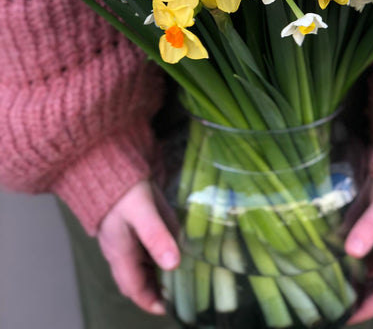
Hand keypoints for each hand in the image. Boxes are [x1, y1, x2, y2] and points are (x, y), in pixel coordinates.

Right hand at [97, 179, 179, 314]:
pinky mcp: (123, 223)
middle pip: (135, 278)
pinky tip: (165, 245)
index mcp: (121, 251)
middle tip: (174, 291)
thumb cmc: (122, 187)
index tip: (166, 308)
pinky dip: (151, 253)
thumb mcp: (143, 211)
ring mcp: (119, 236)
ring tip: (174, 270)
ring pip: (136, 263)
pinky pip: (137, 246)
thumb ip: (157, 236)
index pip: (134, 287)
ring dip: (152, 271)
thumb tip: (173, 265)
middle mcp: (117, 249)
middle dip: (152, 288)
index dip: (149, 300)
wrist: (100, 163)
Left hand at [344, 170, 372, 323]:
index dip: (366, 309)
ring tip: (328, 283)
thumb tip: (351, 252)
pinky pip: (371, 257)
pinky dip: (355, 264)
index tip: (343, 316)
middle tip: (329, 301)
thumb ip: (369, 225)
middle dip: (357, 299)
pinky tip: (337, 260)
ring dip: (355, 282)